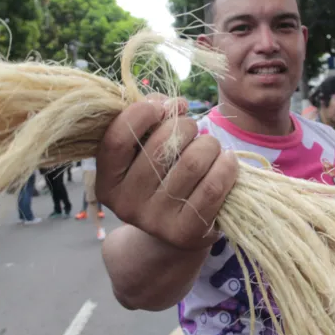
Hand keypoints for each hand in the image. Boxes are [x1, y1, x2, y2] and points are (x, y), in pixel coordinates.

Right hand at [96, 94, 238, 250]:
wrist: (175, 232)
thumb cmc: (161, 179)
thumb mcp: (144, 152)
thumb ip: (149, 121)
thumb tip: (170, 102)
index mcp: (107, 181)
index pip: (117, 138)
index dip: (142, 112)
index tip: (164, 105)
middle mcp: (126, 204)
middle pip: (161, 146)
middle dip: (185, 126)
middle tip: (192, 128)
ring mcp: (155, 221)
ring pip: (192, 162)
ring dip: (209, 144)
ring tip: (210, 146)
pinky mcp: (186, 232)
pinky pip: (213, 186)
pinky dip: (226, 165)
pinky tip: (226, 160)